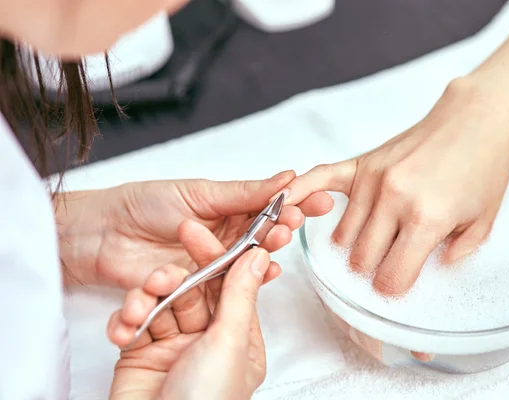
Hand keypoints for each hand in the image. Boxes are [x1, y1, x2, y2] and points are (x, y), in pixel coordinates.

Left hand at [57, 170, 332, 288]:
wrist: (101, 233)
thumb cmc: (144, 204)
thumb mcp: (199, 192)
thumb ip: (244, 192)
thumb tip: (286, 175)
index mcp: (227, 210)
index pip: (268, 208)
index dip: (294, 204)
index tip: (318, 199)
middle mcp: (225, 238)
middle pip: (264, 236)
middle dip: (285, 228)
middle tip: (298, 220)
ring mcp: (214, 263)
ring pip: (251, 260)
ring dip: (270, 251)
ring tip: (282, 240)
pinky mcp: (201, 287)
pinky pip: (230, 287)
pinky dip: (251, 281)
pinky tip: (267, 274)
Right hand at [107, 228, 273, 399]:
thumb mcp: (228, 343)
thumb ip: (240, 296)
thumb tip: (258, 257)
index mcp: (238, 340)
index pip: (229, 287)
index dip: (216, 258)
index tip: (200, 234)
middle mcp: (207, 342)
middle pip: (193, 291)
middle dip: (177, 275)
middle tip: (165, 264)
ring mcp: (173, 348)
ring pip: (162, 302)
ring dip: (149, 298)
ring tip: (144, 304)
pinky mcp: (141, 355)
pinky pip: (135, 323)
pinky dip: (127, 321)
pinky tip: (127, 328)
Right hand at [284, 78, 508, 294]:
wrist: (475, 119)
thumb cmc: (483, 169)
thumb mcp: (484, 222)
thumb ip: (454, 256)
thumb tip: (423, 273)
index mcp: (426, 219)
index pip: (391, 277)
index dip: (393, 290)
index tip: (397, 287)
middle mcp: (393, 200)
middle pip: (360, 260)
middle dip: (372, 271)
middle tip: (389, 263)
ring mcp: (373, 179)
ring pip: (342, 236)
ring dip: (354, 247)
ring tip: (372, 240)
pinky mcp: (362, 162)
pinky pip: (320, 179)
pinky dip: (300, 194)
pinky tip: (286, 205)